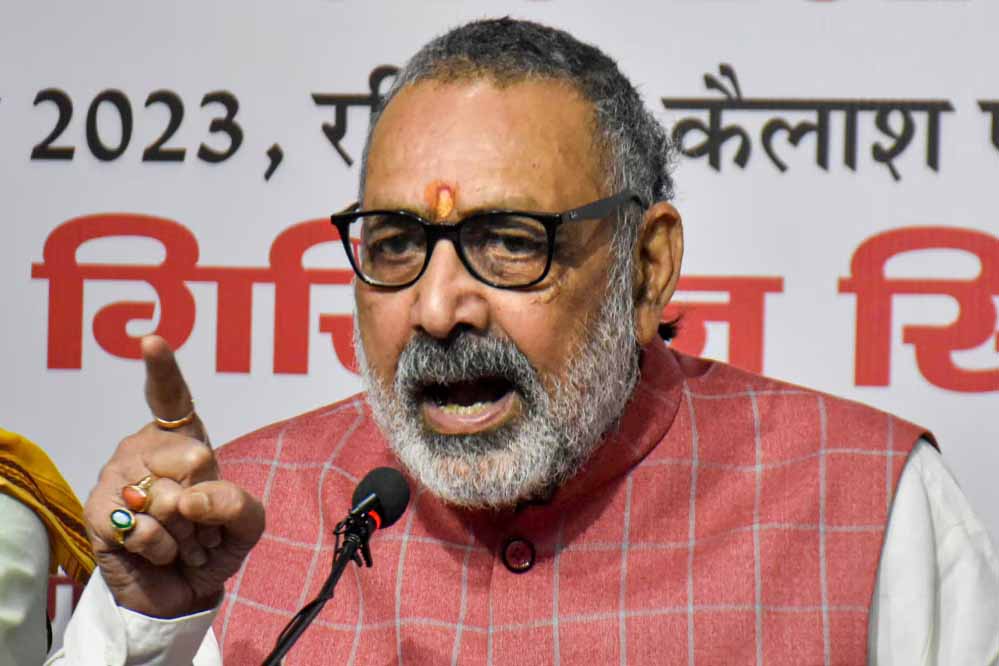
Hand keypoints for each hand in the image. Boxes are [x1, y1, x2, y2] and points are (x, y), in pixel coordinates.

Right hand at [83, 336, 264, 617]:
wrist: (182, 590)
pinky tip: (158, 551)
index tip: (151, 341)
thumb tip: (192, 498)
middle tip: (200, 523)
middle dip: (208, 503)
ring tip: (179, 540)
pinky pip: (146, 528)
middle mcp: (144, 448)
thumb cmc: (213, 543)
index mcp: (182, 440)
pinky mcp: (98, 512)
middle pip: (193, 458)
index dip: (162, 369)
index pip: (172, 398)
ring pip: (169, 499)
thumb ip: (237, 504)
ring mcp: (117, 477)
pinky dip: (164, 549)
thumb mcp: (246, 524)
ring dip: (187, 533)